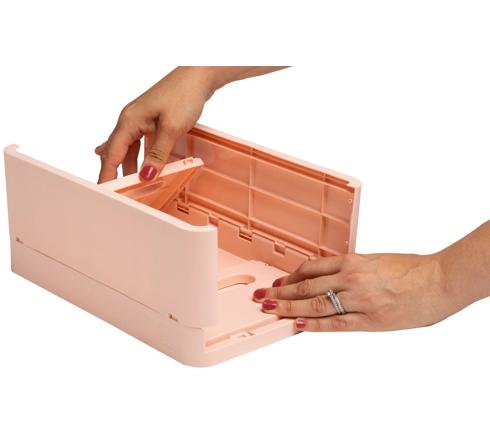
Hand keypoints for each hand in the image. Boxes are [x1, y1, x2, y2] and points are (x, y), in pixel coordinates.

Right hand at [95, 66, 287, 182]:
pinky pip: (140, 143)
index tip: (104, 191)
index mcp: (129, 121)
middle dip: (113, 172)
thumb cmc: (183, 94)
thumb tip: (145, 175)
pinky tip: (138, 163)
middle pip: (116, 151)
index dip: (106, 174)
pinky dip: (139, 156)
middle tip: (114, 192)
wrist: (198, 75)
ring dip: (129, 166)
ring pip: (129, 148)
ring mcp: (141, 119)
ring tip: (127, 185)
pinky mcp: (152, 120)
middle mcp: (131, 119)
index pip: (112, 154)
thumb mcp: (170, 129)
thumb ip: (157, 154)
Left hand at [253, 247, 485, 331]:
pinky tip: (298, 324)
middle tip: (262, 297)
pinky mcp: (370, 320)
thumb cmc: (411, 268)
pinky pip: (336, 323)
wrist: (439, 280)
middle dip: (281, 292)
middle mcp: (350, 278)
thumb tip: (332, 280)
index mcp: (352, 261)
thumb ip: (352, 270)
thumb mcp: (376, 261)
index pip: (312, 267)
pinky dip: (315, 324)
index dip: (292, 276)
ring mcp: (358, 299)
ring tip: (271, 310)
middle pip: (307, 285)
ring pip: (315, 303)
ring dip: (290, 307)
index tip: (279, 282)